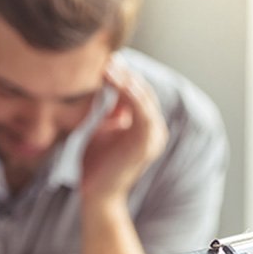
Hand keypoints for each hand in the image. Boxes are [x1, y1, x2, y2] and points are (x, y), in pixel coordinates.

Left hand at [81, 55, 167, 204]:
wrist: (97, 195)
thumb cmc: (98, 163)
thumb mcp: (104, 129)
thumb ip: (112, 110)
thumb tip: (110, 85)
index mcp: (145, 125)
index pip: (137, 92)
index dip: (123, 75)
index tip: (105, 60)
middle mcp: (155, 129)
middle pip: (143, 92)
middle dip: (125, 74)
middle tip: (107, 58)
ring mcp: (153, 136)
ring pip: (144, 99)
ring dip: (127, 81)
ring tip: (110, 66)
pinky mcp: (147, 143)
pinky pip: (143, 113)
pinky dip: (133, 96)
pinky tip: (120, 83)